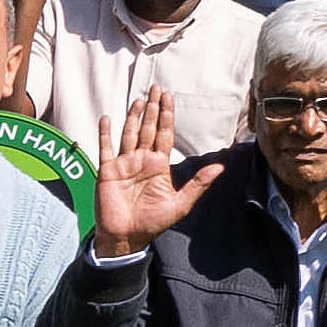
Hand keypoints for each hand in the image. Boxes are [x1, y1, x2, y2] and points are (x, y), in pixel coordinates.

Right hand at [90, 85, 220, 250]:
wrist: (126, 238)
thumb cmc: (153, 222)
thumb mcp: (180, 204)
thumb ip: (198, 184)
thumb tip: (220, 167)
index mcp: (158, 165)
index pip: (164, 134)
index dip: (167, 115)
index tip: (168, 97)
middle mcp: (141, 160)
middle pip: (148, 128)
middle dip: (152, 109)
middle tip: (156, 88)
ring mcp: (124, 164)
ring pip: (129, 134)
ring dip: (133, 117)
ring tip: (139, 100)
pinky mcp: (108, 171)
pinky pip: (105, 148)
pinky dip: (105, 133)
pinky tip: (107, 118)